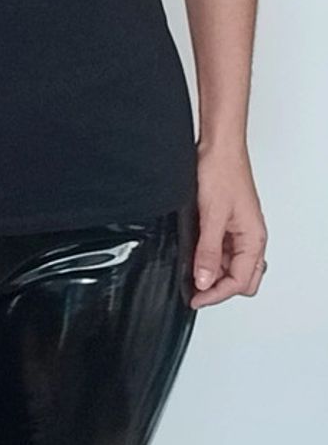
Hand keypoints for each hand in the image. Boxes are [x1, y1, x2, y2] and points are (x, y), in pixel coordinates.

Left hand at [190, 141, 267, 308]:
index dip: (216, 294)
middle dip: (218, 288)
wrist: (218, 146)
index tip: (195, 299)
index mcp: (254, 239)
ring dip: (213, 271)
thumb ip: (208, 251)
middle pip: (241, 279)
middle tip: (194, 290)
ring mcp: (239, 229)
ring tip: (190, 272)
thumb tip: (204, 280)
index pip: (240, 282)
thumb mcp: (211, 216)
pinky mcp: (227, 221)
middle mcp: (250, 237)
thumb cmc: (222, 171)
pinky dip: (209, 255)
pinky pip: (222, 248)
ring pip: (231, 264)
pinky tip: (193, 252)